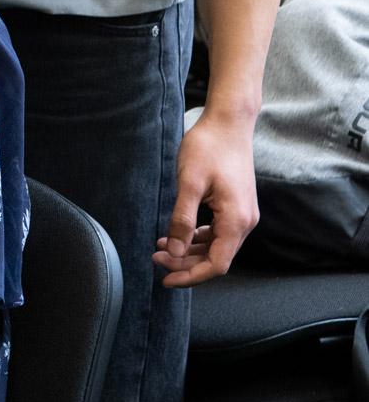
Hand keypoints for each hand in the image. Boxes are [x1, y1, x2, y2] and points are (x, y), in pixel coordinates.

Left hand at [152, 110, 259, 286]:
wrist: (229, 122)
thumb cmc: (208, 146)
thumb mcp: (189, 182)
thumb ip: (182, 220)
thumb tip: (173, 253)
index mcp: (237, 221)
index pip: (216, 265)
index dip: (190, 276)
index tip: (165, 279)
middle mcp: (245, 222)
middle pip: (216, 258)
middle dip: (185, 263)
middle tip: (156, 259)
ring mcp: (243, 214)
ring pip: (217, 246)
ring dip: (190, 250)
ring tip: (162, 246)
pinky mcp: (237, 206)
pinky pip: (218, 232)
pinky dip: (198, 236)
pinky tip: (178, 233)